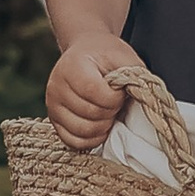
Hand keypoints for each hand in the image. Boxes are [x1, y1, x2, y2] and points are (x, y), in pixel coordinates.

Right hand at [47, 34, 144, 148]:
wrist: (85, 53)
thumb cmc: (105, 55)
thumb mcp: (123, 56)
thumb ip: (132, 75)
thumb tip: (141, 98)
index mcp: (72, 66)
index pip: (93, 91)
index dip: (114, 98)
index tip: (121, 91)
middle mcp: (57, 87)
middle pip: (89, 113)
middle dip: (111, 112)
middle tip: (117, 102)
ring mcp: (53, 106)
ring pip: (82, 131)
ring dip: (103, 127)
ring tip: (109, 112)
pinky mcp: (55, 121)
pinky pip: (72, 142)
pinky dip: (91, 139)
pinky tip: (100, 126)